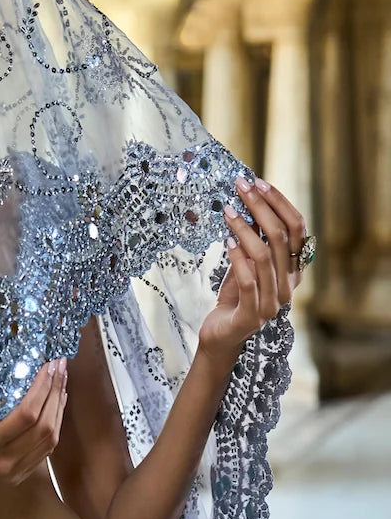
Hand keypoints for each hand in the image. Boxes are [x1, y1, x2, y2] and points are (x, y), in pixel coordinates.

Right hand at [0, 358, 67, 483]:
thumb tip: (3, 364)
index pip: (26, 414)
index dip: (41, 387)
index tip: (48, 364)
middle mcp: (6, 462)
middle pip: (44, 424)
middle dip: (54, 391)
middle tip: (59, 365)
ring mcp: (17, 471)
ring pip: (51, 436)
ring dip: (59, 405)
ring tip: (60, 379)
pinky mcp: (23, 474)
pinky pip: (49, 446)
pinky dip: (57, 421)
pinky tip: (57, 402)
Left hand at [198, 175, 307, 365]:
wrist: (221, 336)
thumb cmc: (234, 297)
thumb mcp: (244, 263)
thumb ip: (252, 240)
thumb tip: (250, 203)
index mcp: (293, 270)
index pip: (297, 228)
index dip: (280, 203)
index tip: (259, 183)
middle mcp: (289, 286)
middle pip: (282, 238)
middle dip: (261, 207)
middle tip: (241, 188)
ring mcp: (273, 303)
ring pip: (264, 257)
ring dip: (244, 229)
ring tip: (228, 212)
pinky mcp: (253, 315)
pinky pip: (248, 280)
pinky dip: (237, 258)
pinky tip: (227, 242)